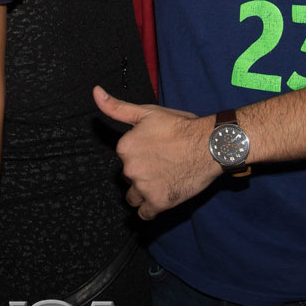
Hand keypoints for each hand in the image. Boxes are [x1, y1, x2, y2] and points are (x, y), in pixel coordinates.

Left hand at [93, 86, 218, 218]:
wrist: (210, 145)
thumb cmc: (182, 127)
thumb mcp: (147, 112)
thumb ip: (117, 107)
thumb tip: (95, 92)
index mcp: (124, 148)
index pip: (125, 158)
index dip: (140, 155)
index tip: (156, 151)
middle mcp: (129, 169)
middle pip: (129, 178)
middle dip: (142, 174)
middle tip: (163, 164)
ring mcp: (144, 188)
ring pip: (134, 197)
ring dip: (144, 192)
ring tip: (164, 180)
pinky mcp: (159, 202)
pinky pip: (144, 214)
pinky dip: (151, 209)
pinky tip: (162, 197)